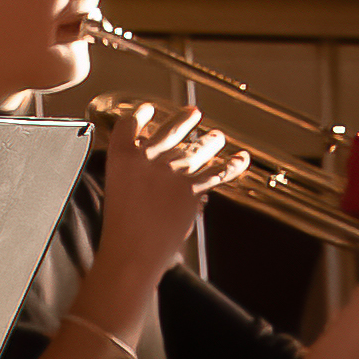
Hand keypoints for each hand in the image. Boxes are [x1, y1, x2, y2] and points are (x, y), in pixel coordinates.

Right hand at [91, 99, 243, 299]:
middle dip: (184, 120)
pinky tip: (241, 158)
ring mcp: (172, 171)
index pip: (129, 126)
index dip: (140, 115)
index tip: (147, 110)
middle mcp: (148, 157)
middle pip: (170, 130)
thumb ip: (136, 177)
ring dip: (210, 141)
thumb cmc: (120, 227)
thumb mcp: (117, 191)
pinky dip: (233, 165)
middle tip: (193, 113)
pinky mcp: (192, 188)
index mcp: (121, 157)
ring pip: (197, 148)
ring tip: (217, 136)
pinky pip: (218, 172)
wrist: (133, 248)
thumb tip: (164, 177)